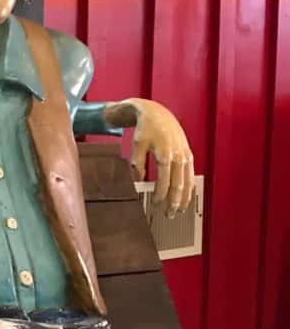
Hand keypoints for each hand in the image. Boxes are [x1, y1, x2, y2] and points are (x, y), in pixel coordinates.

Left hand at [104, 98, 193, 215]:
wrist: (157, 113)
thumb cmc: (145, 129)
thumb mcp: (137, 145)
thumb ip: (137, 164)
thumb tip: (137, 181)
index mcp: (165, 153)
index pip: (164, 180)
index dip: (160, 194)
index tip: (156, 204)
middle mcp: (178, 155)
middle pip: (178, 184)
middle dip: (174, 201)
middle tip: (169, 214)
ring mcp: (185, 155)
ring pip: (187, 181)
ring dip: (184, 198)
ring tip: (179, 211)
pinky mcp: (188, 154)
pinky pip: (191, 175)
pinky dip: (190, 188)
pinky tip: (187, 197)